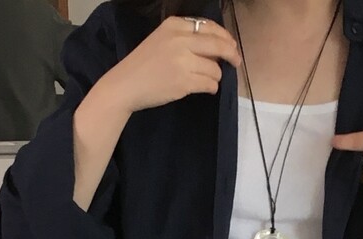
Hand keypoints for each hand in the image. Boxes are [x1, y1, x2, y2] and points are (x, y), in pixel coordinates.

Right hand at [99, 15, 240, 115]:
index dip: (224, 37)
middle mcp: (180, 40)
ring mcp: (182, 61)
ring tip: (208, 80)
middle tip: (236, 62)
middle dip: (231, 54)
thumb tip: (218, 47)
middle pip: (218, 45)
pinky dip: (212, 87)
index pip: (209, 27)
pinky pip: (209, 84)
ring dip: (216, 76)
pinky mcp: (183, 82)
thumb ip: (186, 38)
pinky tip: (207, 89)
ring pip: (215, 68)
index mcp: (175, 25)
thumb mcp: (163, 39)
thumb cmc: (144, 64)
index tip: (231, 45)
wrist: (126, 85)